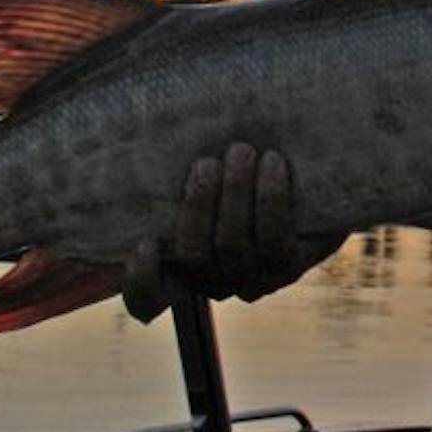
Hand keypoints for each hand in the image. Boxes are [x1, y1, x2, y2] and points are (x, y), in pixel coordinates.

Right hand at [121, 143, 335, 320]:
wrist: (306, 180)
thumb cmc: (234, 169)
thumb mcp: (199, 171)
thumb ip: (171, 170)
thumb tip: (125, 133)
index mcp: (178, 268)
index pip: (147, 298)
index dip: (141, 280)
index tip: (144, 243)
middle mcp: (213, 281)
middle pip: (195, 256)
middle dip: (198, 206)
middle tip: (206, 163)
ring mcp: (252, 280)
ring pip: (233, 247)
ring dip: (235, 196)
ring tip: (241, 152)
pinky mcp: (289, 268)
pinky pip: (275, 240)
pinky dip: (271, 199)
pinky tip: (273, 163)